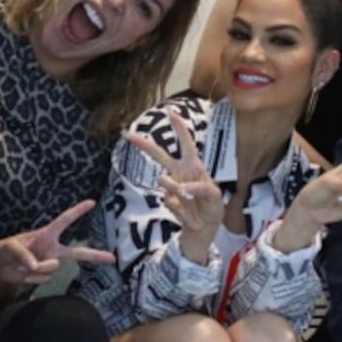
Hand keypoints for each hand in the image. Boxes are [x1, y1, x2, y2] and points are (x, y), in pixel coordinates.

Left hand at [0, 199, 113, 288]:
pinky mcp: (45, 276)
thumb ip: (21, 253)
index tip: (92, 202)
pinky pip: (43, 279)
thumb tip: (35, 265)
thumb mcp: (7, 247)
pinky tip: (25, 273)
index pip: (64, 220)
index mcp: (45, 234)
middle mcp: (52, 249)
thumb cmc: (4, 250)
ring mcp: (50, 263)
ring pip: (51, 269)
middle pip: (77, 252)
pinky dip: (31, 278)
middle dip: (95, 255)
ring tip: (22, 266)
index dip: (77, 211)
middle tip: (113, 258)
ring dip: (35, 269)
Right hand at [124, 110, 222, 262]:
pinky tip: (190, 216)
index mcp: (193, 166)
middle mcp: (179, 173)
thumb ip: (200, 188)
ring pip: (165, 181)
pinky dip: (183, 210)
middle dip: (144, 145)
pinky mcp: (169, 201)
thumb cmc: (211, 207)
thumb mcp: (214, 197)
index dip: (179, 128)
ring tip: (190, 200)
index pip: (186, 143)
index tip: (171, 112)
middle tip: (127, 135)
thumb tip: (182, 188)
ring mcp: (172, 187)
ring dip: (176, 189)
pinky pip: (172, 201)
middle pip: (160, 155)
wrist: (204, 229)